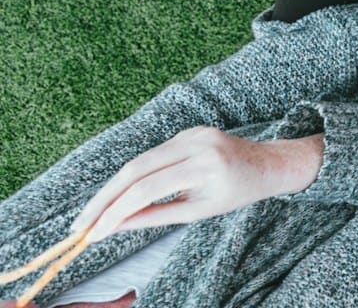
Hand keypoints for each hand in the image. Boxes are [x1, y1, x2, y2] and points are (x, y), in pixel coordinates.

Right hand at [69, 127, 322, 239]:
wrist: (270, 163)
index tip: (93, 234)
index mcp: (205, 166)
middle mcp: (196, 143)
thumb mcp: (198, 212)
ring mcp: (192, 132)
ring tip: (92, 214)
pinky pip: (153, 154)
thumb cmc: (238, 192)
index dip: (115, 212)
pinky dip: (133, 175)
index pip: (147, 189)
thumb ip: (155, 216)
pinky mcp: (188, 130)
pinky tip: (118, 194)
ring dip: (112, 187)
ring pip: (140, 160)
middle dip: (103, 198)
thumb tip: (113, 226)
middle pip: (136, 168)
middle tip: (80, 224)